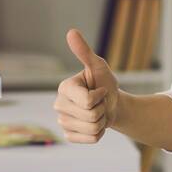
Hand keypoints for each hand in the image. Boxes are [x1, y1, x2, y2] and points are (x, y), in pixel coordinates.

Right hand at [53, 28, 119, 143]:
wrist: (112, 105)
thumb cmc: (105, 83)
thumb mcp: (98, 66)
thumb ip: (85, 52)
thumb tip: (71, 32)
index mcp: (63, 88)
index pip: (88, 101)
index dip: (100, 95)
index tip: (100, 89)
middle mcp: (59, 105)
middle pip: (90, 116)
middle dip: (102, 109)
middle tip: (99, 102)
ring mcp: (62, 122)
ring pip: (92, 129)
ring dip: (102, 121)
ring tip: (98, 112)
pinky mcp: (69, 136)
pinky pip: (92, 139)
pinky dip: (99, 133)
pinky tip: (95, 124)